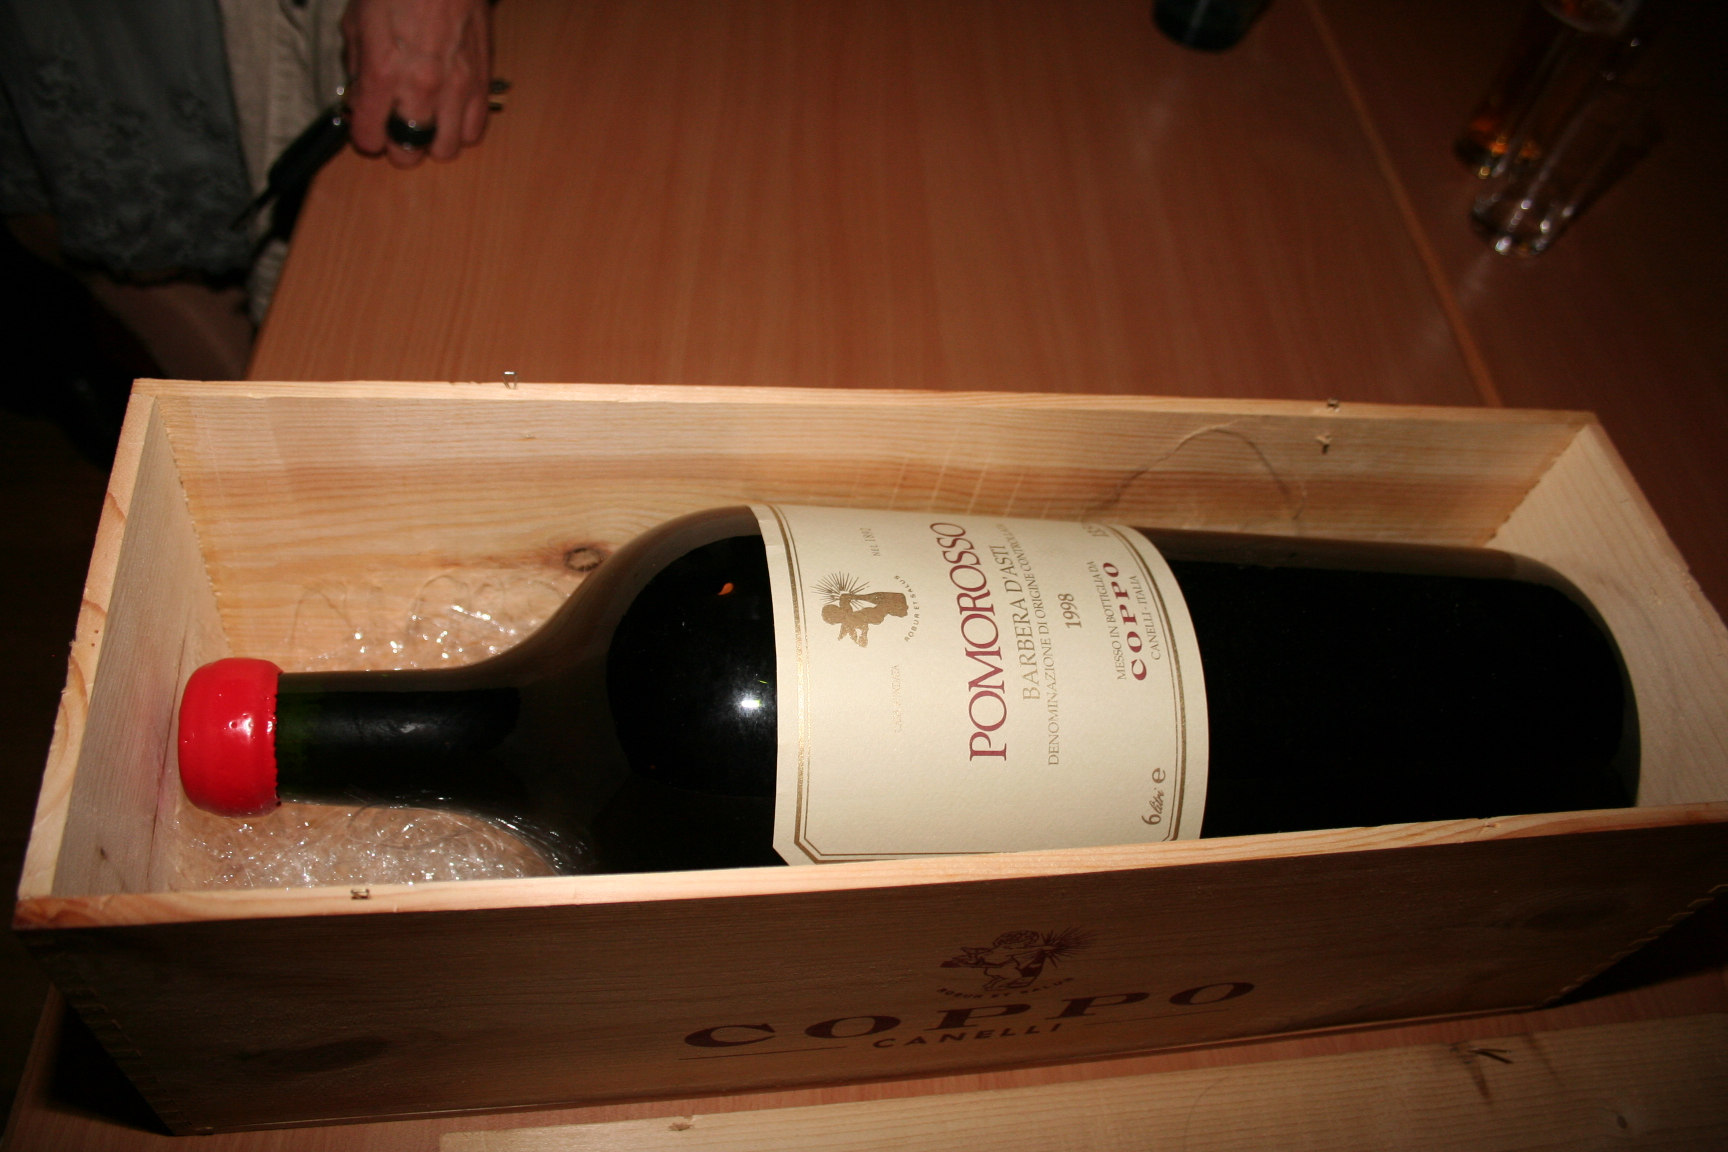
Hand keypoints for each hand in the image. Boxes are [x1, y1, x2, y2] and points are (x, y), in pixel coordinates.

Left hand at [341, 0, 493, 167]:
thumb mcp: (358, 23)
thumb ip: (357, 69)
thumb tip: (360, 100)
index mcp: (383, 72)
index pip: (369, 138)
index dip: (365, 135)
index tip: (367, 127)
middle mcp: (421, 89)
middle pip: (409, 154)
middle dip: (398, 145)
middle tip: (395, 126)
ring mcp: (456, 89)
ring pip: (445, 149)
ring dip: (432, 140)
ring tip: (426, 121)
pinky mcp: (481, 84)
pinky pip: (473, 131)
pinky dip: (459, 129)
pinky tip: (449, 112)